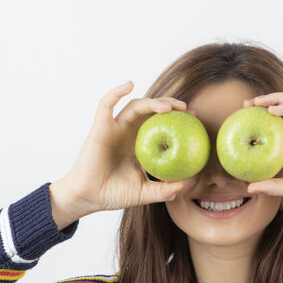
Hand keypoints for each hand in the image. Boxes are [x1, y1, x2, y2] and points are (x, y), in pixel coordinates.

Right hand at [53, 81, 191, 218]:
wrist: (88, 198)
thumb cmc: (112, 194)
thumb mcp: (144, 193)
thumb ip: (163, 190)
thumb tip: (185, 186)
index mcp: (140, 144)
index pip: (161, 124)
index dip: (177, 119)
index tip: (194, 120)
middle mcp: (129, 133)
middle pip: (151, 110)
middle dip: (170, 105)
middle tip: (186, 110)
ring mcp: (114, 128)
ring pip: (135, 106)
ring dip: (152, 102)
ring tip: (168, 108)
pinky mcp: (100, 127)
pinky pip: (106, 104)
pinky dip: (116, 92)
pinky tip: (128, 85)